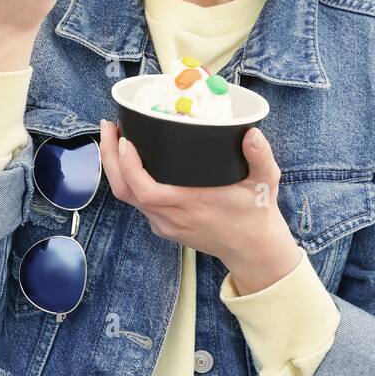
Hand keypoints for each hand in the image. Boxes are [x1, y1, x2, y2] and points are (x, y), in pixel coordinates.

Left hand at [99, 120, 301, 292]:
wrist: (251, 248)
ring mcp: (165, 223)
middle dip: (110, 158)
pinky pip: (136, 203)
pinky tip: (129, 159)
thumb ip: (261, 157)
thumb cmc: (256, 212)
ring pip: (127, 197)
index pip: (147, 190)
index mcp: (191, 203)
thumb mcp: (266, 182)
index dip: (130, 167)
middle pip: (126, 191)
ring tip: (115, 136)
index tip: (126, 141)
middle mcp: (172, 216)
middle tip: (109, 127)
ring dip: (115, 167)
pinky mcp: (164, 226)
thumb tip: (253, 132)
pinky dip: (127, 180)